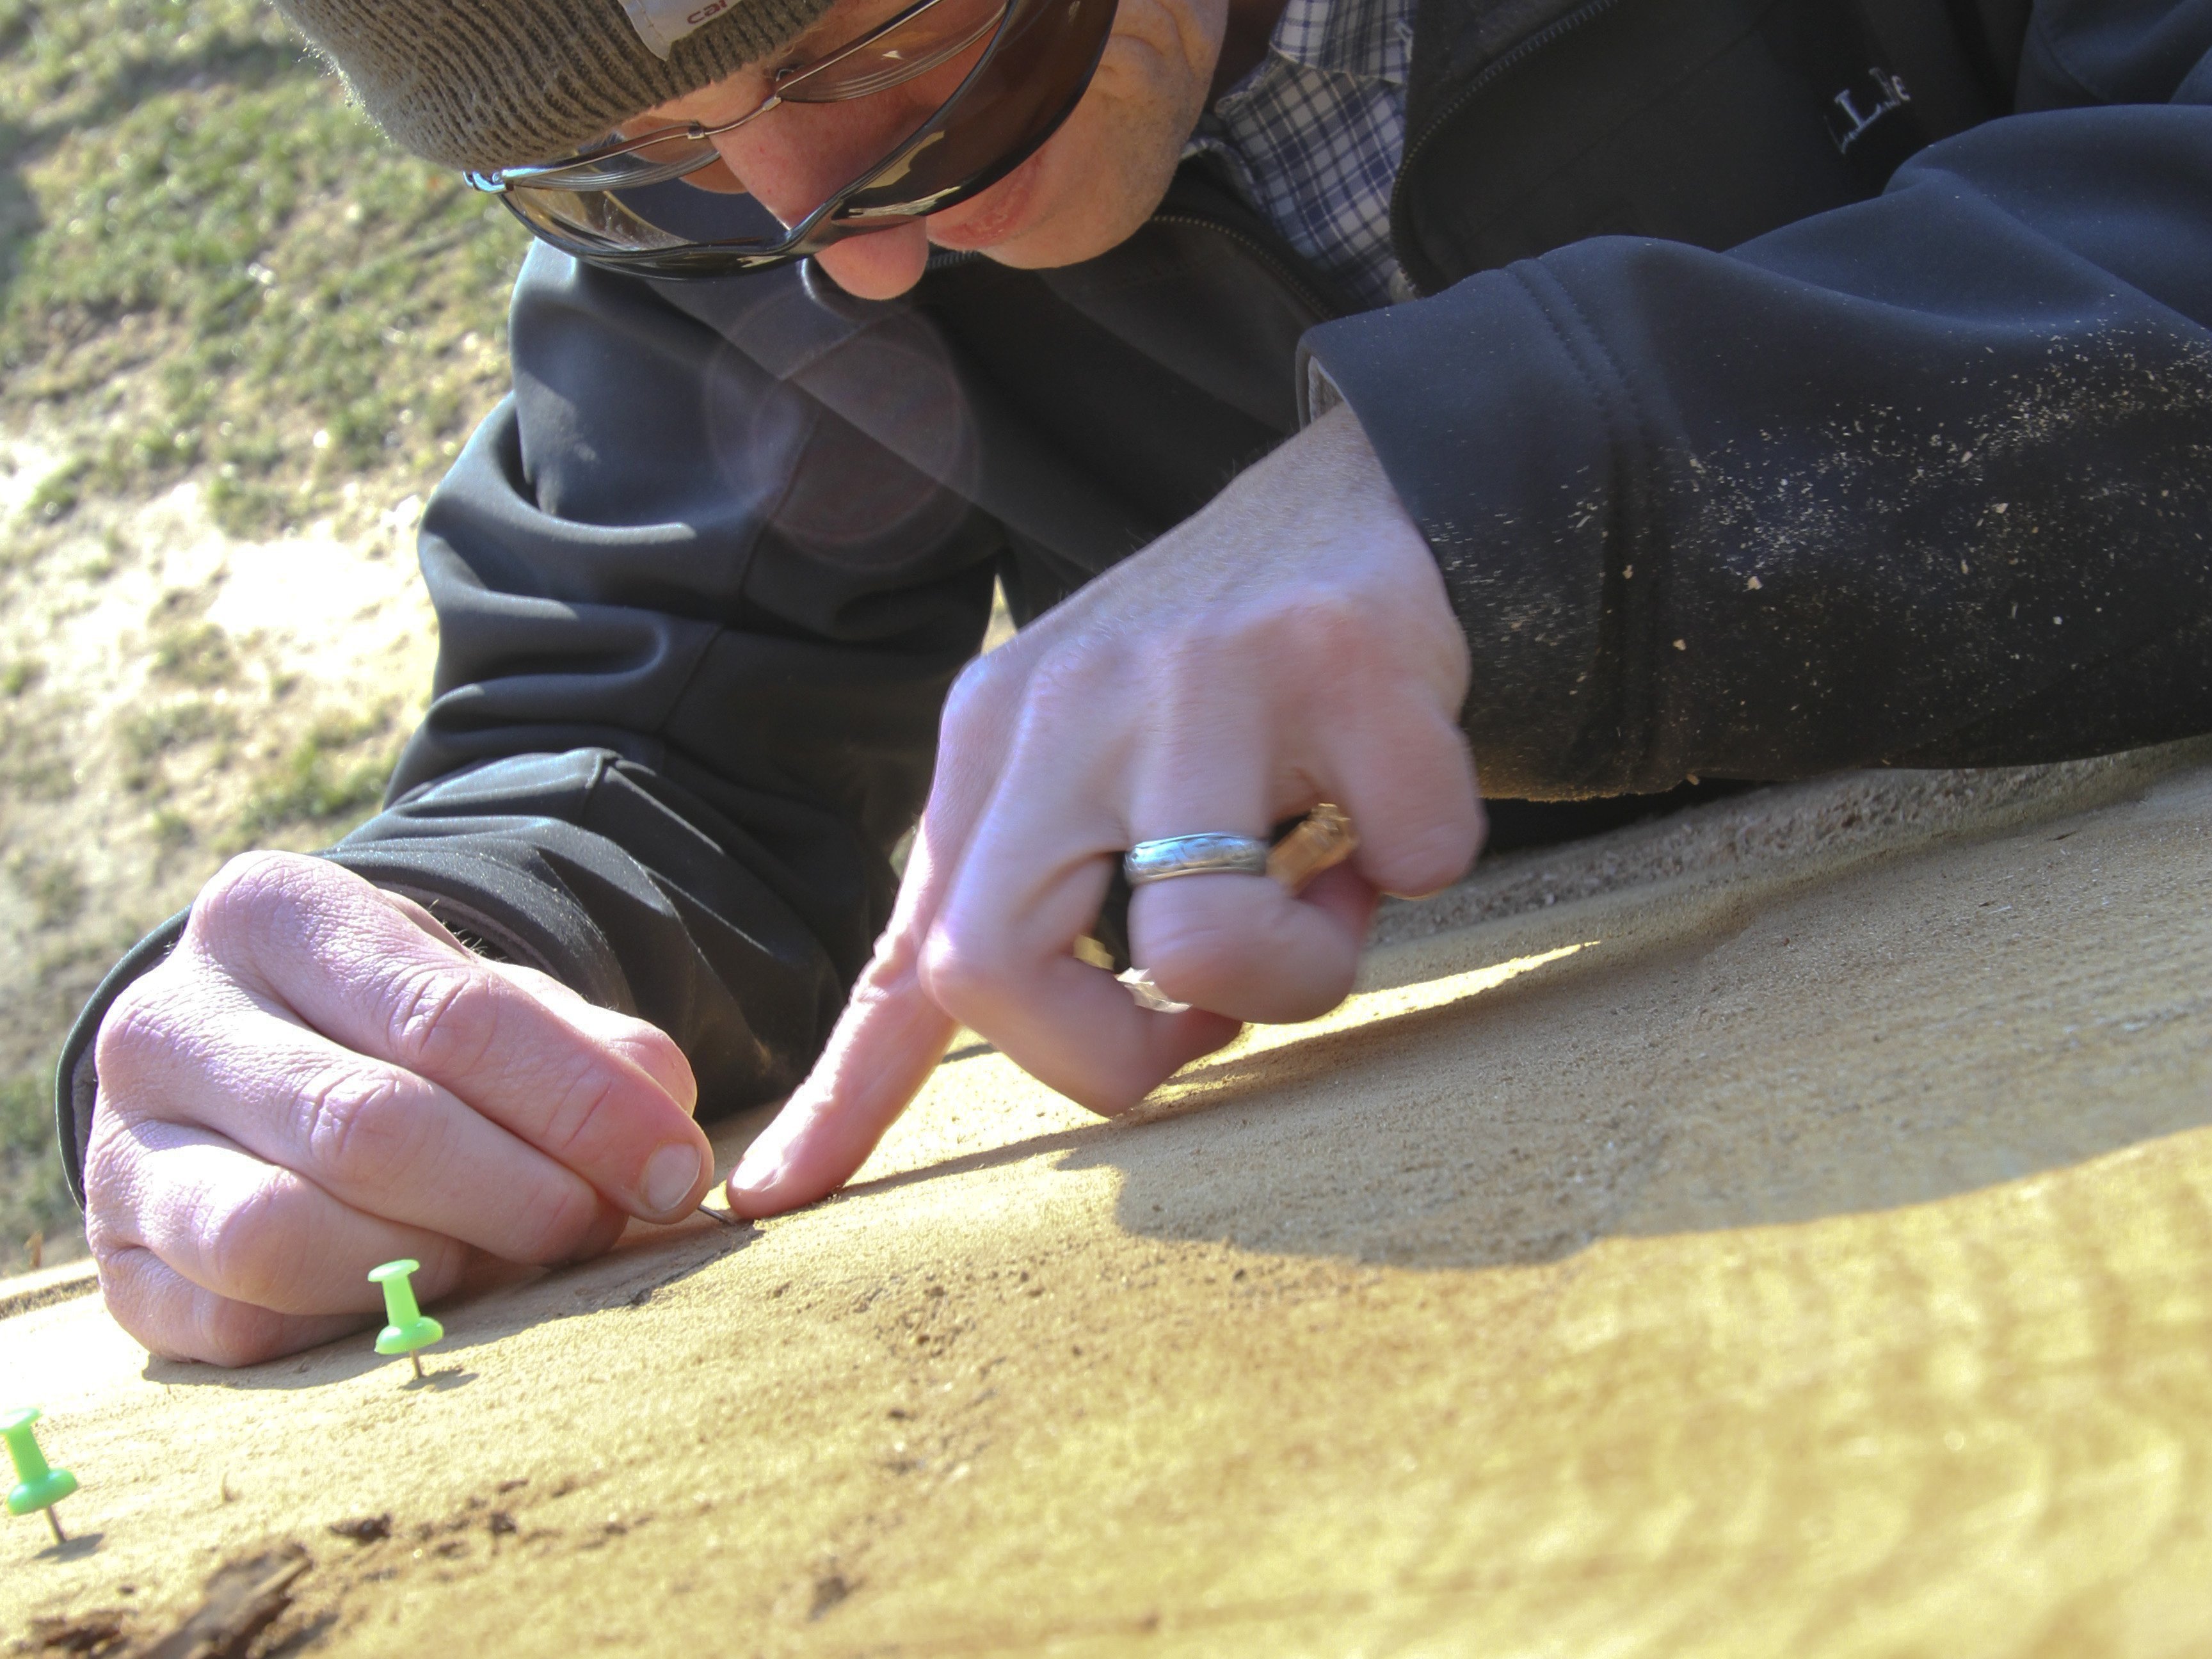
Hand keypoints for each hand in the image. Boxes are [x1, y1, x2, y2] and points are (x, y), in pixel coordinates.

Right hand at [85, 852, 713, 1365]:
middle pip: (369, 1128)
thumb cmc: (399, 1029)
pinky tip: (411, 1299)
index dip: (582, 1107)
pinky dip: (345, 1326)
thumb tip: (666, 1123)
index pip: (451, 1017)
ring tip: (498, 1257)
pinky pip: (236, 1324)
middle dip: (517, 1193)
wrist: (253, 1068)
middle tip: (598, 1225)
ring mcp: (123, 1148)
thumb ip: (588, 1052)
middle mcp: (168, 1020)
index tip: (677, 1170)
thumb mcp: (494, 1001)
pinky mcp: (116, 1267)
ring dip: (424, 1265)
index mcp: (272, 912)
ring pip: (281, 1234)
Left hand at [728, 405, 1481, 1216]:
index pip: (906, 950)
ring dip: (1303, 969)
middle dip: (1123, 1056)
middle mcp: (1066, 709)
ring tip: (1326, 891)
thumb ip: (1021, 917)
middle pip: (995, 970)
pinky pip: (1408, 860)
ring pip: (1204, 951)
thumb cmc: (1214, 679)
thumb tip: (977, 1091)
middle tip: (1208, 1011)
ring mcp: (1198, 677)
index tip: (771, 1202)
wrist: (1356, 497)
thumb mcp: (1079, 776)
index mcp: (992, 748)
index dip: (844, 1095)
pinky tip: (1396, 788)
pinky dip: (1420, 859)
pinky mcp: (1338, 658)